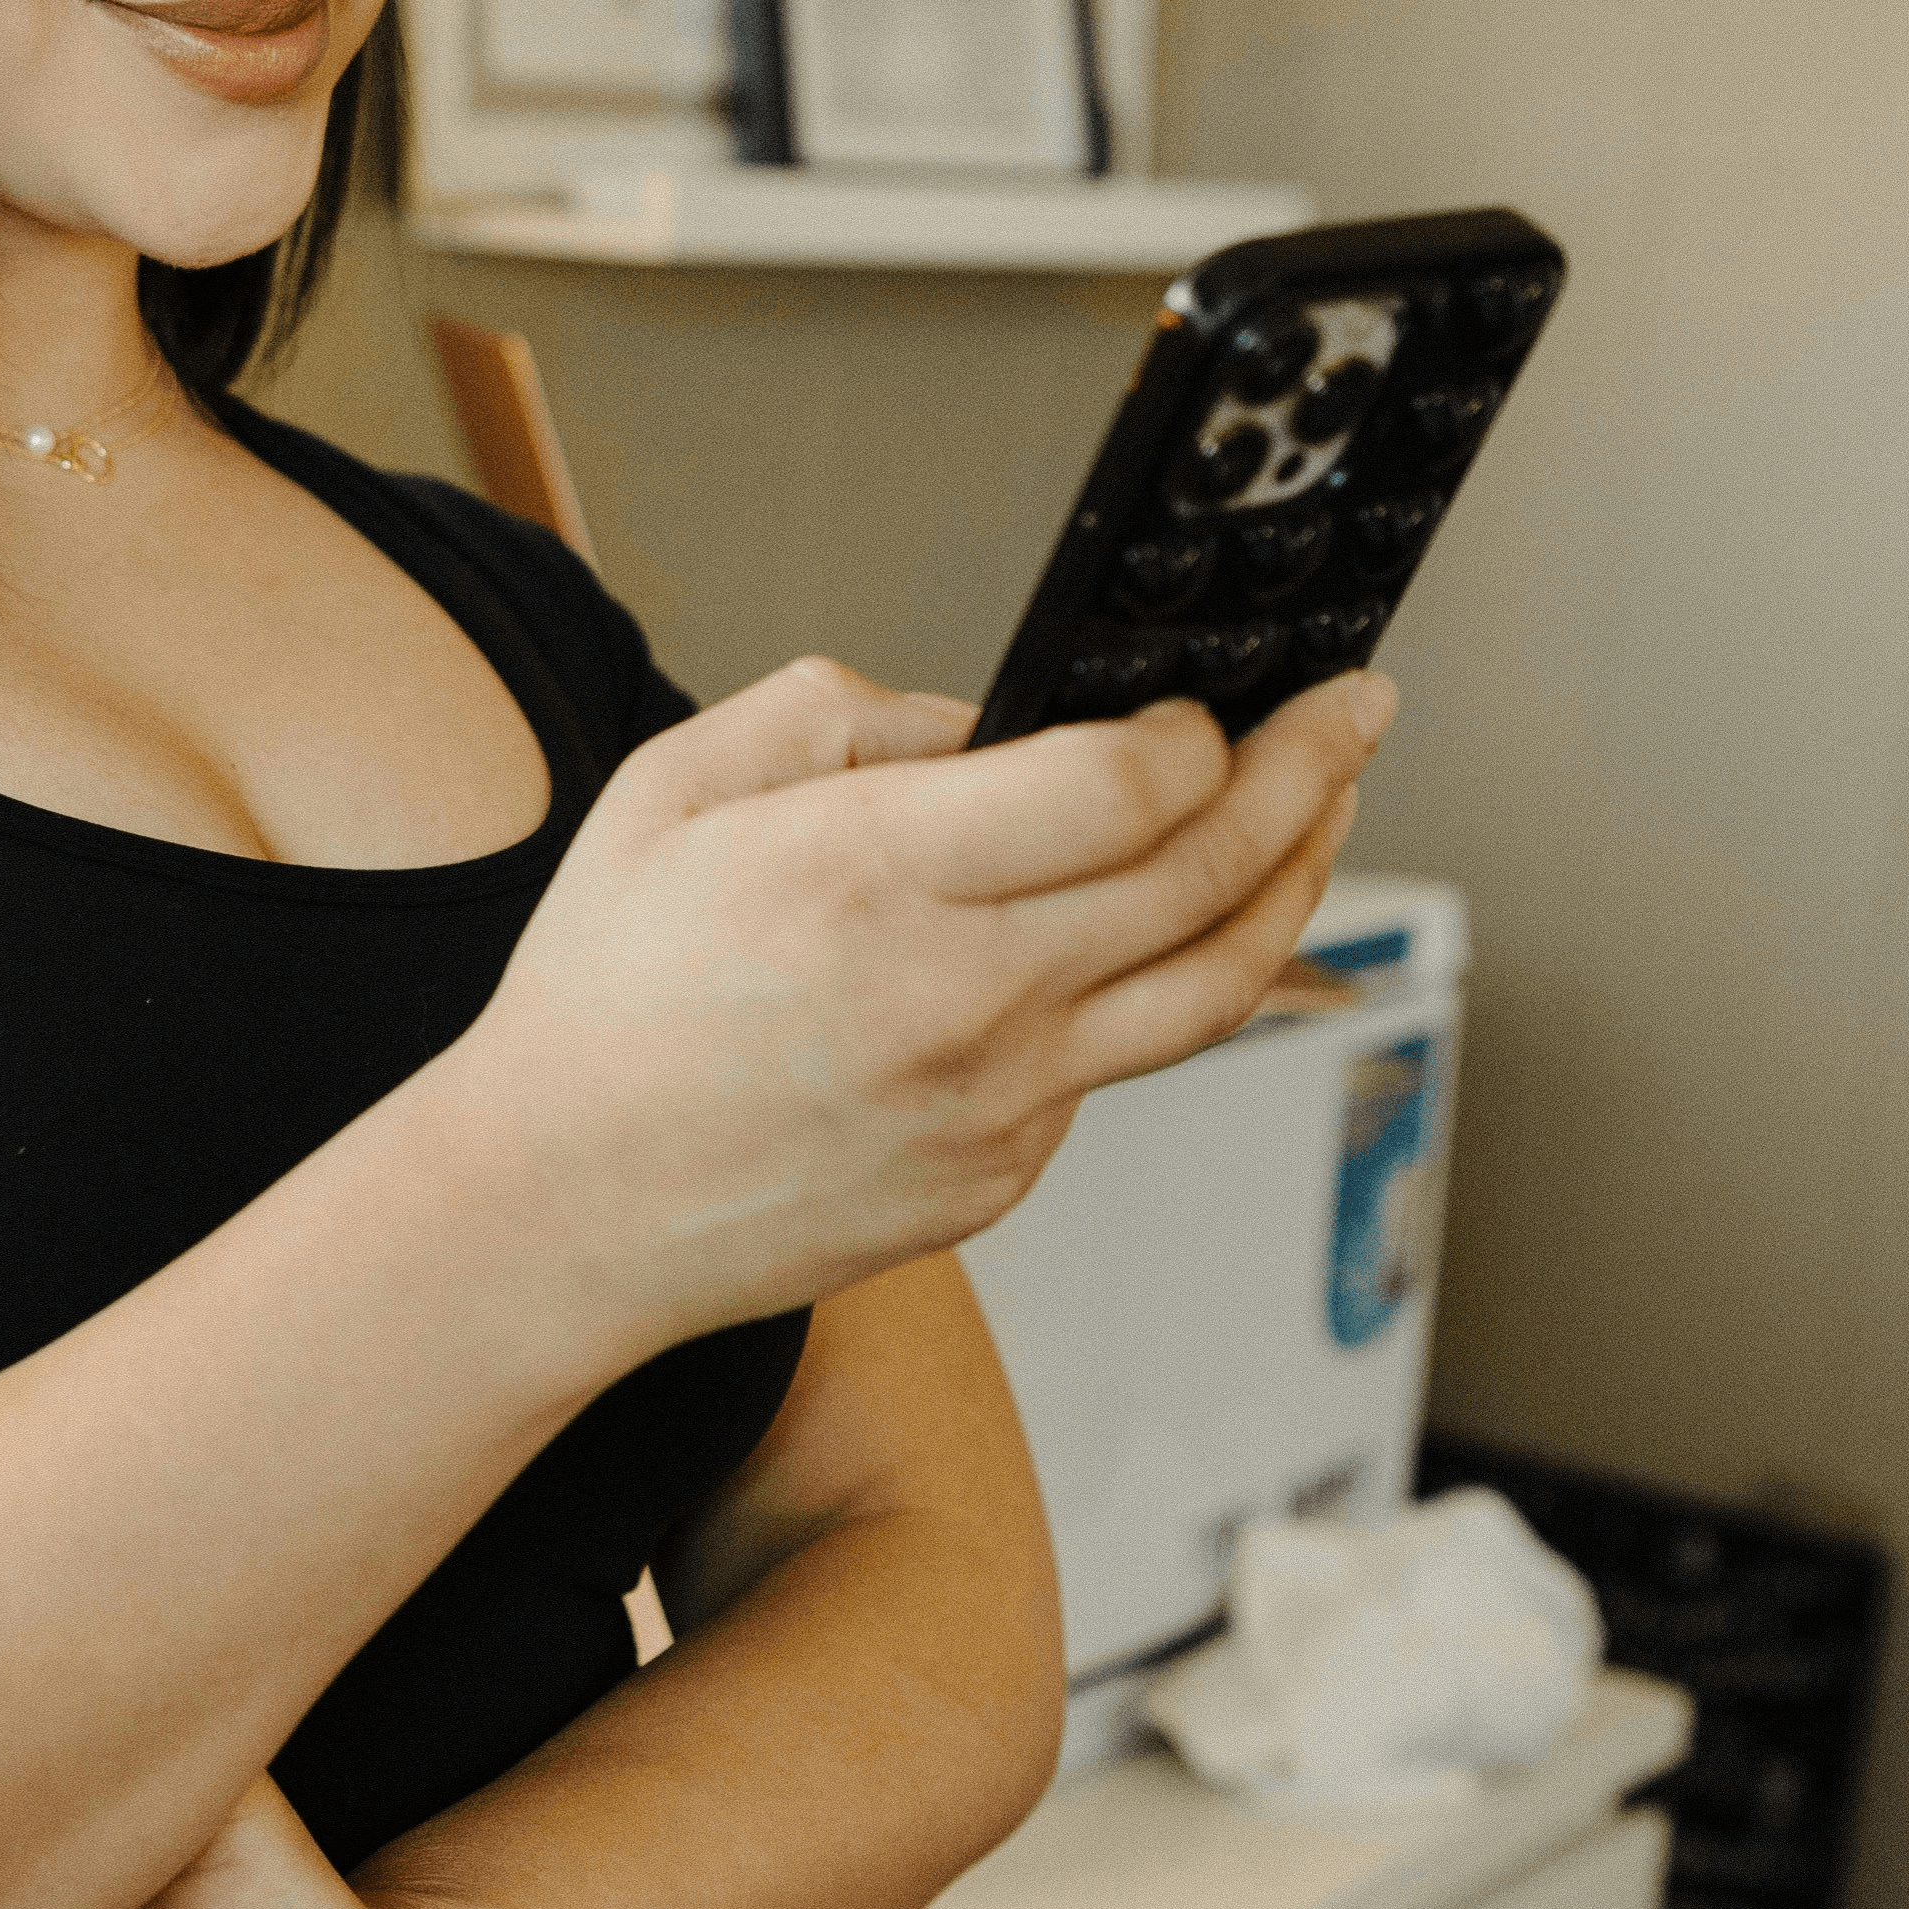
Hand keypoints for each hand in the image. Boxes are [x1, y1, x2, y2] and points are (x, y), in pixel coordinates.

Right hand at [438, 659, 1388, 1356]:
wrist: (558, 1208)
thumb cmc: (600, 1000)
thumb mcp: (672, 790)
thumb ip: (834, 716)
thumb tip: (977, 720)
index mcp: (875, 877)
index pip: (1126, 784)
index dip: (1200, 730)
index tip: (1211, 701)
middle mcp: (962, 997)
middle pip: (1208, 874)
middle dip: (1308, 773)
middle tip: (1350, 714)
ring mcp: (999, 1103)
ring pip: (1213, 985)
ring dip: (1296, 883)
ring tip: (1328, 814)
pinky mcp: (1002, 1175)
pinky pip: (1110, 1064)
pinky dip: (1142, 988)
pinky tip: (1140, 936)